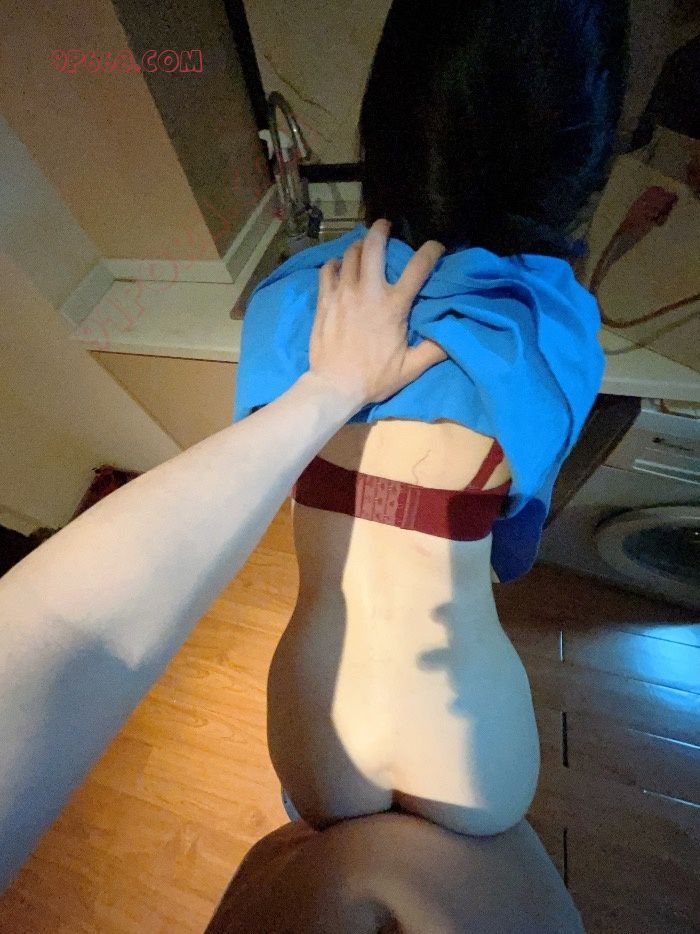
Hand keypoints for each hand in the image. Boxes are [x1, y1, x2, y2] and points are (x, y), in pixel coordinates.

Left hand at [307, 218, 446, 410]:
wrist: (335, 385)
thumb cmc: (374, 378)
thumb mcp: (410, 368)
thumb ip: (434, 349)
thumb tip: (452, 335)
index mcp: (393, 306)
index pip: (418, 268)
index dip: (430, 251)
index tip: (435, 247)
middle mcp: (368, 292)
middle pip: (373, 246)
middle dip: (381, 230)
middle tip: (385, 225)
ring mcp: (343, 294)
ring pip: (349, 255)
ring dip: (358, 246)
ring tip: (363, 246)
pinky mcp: (325, 301)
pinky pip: (327, 271)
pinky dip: (334, 264)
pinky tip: (338, 266)